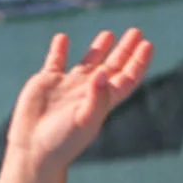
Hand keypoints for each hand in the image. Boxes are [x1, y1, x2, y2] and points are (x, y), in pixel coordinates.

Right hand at [4, 28, 154, 173]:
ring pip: (87, 63)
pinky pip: (55, 62)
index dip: (138, 63)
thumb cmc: (62, 142)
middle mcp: (88, 92)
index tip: (147, 45)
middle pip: (112, 68)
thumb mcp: (84, 121)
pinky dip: (59, 50)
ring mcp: (68, 87)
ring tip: (109, 34)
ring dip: (98, 49)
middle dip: (125, 51)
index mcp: (102, 102)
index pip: (126, 79)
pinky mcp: (47, 83)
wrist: (34, 150)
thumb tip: (102, 73)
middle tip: (137, 32)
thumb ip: (97, 98)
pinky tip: (62, 38)